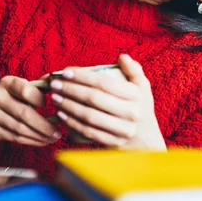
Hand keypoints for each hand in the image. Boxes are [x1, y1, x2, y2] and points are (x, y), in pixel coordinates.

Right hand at [0, 75, 61, 145]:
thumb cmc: (11, 100)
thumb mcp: (22, 89)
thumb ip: (39, 85)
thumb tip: (57, 79)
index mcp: (7, 82)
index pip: (26, 90)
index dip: (41, 99)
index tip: (54, 106)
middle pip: (24, 113)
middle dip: (45, 125)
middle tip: (59, 132)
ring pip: (20, 128)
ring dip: (40, 136)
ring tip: (54, 138)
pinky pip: (15, 137)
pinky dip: (32, 141)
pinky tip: (43, 141)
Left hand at [50, 54, 165, 149]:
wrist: (146, 139)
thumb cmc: (140, 107)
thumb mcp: (143, 86)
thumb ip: (133, 69)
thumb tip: (122, 57)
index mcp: (136, 95)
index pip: (104, 83)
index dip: (83, 77)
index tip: (66, 72)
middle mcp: (131, 113)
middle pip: (94, 99)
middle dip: (71, 90)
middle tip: (55, 84)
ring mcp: (122, 130)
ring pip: (89, 116)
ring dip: (68, 106)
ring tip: (55, 97)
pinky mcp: (113, 143)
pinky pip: (88, 132)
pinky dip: (72, 123)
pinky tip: (61, 114)